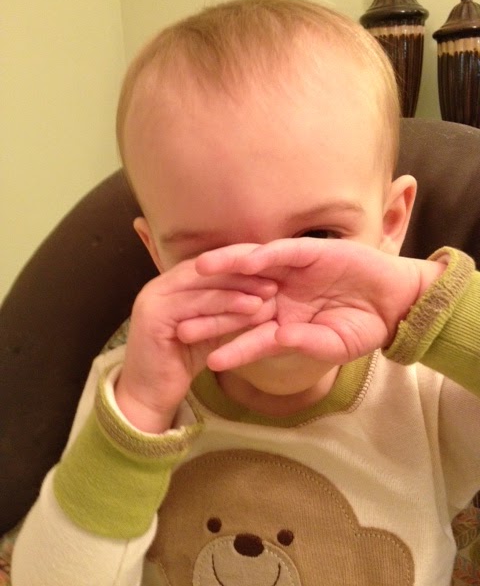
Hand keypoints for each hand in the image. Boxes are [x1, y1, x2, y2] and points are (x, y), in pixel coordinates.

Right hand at [115, 258, 275, 431]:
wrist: (148, 398)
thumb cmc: (180, 365)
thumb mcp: (206, 330)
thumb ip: (223, 310)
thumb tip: (258, 296)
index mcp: (168, 286)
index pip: (207, 266)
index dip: (238, 266)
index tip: (271, 270)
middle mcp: (157, 287)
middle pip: (205, 270)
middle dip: (241, 273)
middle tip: (275, 279)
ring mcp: (152, 300)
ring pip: (203, 286)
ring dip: (239, 288)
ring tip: (270, 292)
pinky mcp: (153, 317)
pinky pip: (197, 305)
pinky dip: (227, 305)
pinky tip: (252, 308)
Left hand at [194, 238, 444, 370]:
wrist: (394, 302)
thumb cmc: (364, 327)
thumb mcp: (335, 344)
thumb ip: (306, 343)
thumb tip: (279, 340)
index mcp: (283, 321)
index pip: (251, 334)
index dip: (232, 346)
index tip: (208, 361)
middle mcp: (280, 295)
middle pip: (239, 301)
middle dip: (212, 312)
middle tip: (181, 323)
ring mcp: (291, 272)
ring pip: (251, 269)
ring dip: (226, 270)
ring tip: (196, 274)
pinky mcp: (307, 251)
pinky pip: (281, 252)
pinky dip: (263, 255)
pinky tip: (243, 261)